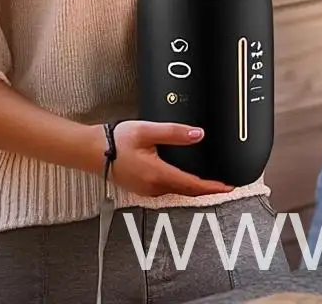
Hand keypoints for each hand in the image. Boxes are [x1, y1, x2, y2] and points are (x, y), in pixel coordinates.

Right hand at [107, 119, 237, 200]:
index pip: (193, 185)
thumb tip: (198, 134)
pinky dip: (180, 185)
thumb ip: (174, 133)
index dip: (213, 187)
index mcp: (158, 174)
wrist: (92, 151)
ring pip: (177, 191)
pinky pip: (167, 189)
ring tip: (207, 181)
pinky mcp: (142, 189)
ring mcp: (148, 190)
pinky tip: (182, 177)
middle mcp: (155, 187)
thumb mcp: (147, 130)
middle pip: (188, 191)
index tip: (229, 187)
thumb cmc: (116, 140)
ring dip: (193, 187)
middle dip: (207, 189)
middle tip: (223, 185)